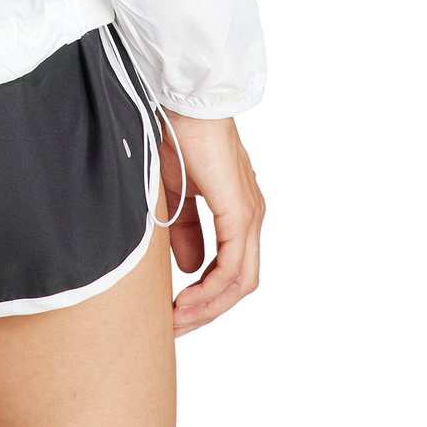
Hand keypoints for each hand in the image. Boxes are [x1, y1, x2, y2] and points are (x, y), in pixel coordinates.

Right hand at [159, 112, 265, 338]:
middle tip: (177, 325)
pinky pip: (232, 267)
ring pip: (240, 282)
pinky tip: (185, 298)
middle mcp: (251, 219)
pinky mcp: (240, 214)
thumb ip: (183, 230)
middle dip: (208, 310)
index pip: (231, 269)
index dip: (206, 295)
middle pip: (239, 284)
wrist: (184, 100)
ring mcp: (250, 217)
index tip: (177, 309)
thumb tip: (187, 267)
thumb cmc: (176, 134)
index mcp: (238, 212)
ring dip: (209, 306)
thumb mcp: (176, 192)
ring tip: (178, 319)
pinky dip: (210, 289)